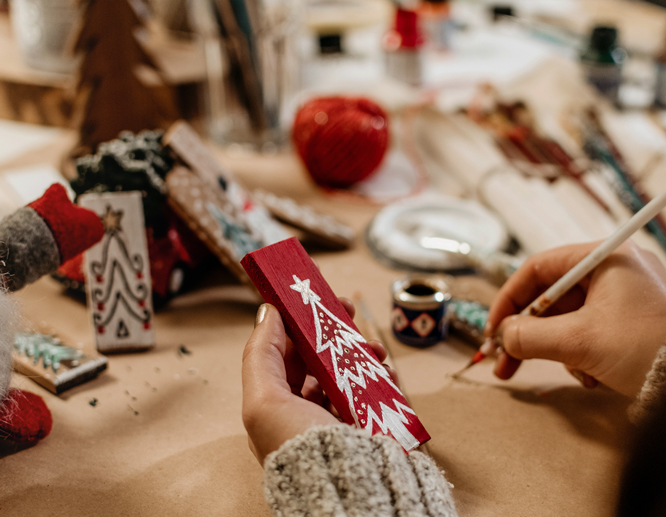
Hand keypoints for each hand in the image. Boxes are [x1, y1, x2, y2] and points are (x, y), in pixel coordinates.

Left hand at [242, 299, 393, 464]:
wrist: (347, 493)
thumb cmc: (298, 451)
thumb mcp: (263, 402)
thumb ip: (261, 355)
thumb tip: (266, 312)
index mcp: (275, 408)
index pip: (283, 355)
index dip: (294, 324)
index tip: (311, 300)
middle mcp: (304, 413)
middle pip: (316, 359)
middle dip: (329, 331)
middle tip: (346, 309)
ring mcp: (337, 419)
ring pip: (346, 371)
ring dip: (358, 351)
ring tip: (372, 346)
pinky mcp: (366, 425)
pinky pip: (372, 390)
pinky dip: (379, 375)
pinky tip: (385, 370)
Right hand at [485, 241, 665, 396]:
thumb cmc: (649, 349)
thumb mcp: (579, 341)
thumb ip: (529, 336)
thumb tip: (502, 337)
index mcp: (604, 258)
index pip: (538, 269)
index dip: (509, 299)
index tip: (493, 328)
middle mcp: (614, 272)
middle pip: (550, 297)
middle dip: (526, 333)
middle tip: (504, 360)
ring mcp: (624, 297)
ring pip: (567, 319)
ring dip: (555, 349)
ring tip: (567, 374)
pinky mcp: (631, 322)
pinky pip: (588, 333)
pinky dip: (579, 355)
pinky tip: (591, 377)